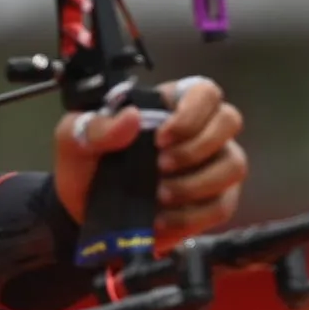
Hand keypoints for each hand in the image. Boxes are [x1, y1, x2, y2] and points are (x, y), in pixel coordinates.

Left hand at [53, 76, 247, 249]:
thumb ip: (95, 126)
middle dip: (196, 147)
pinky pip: (222, 206)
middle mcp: (198, 132)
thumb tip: (131, 118)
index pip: (204, 91)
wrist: (81, 212)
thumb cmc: (85, 165)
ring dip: (196, 183)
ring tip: (159, 194)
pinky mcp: (212, 203)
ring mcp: (210, 167)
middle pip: (229, 121)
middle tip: (160, 166)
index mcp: (167, 106)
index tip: (160, 137)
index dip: (192, 111)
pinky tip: (161, 218)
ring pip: (234, 165)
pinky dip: (191, 215)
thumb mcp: (75, 139)